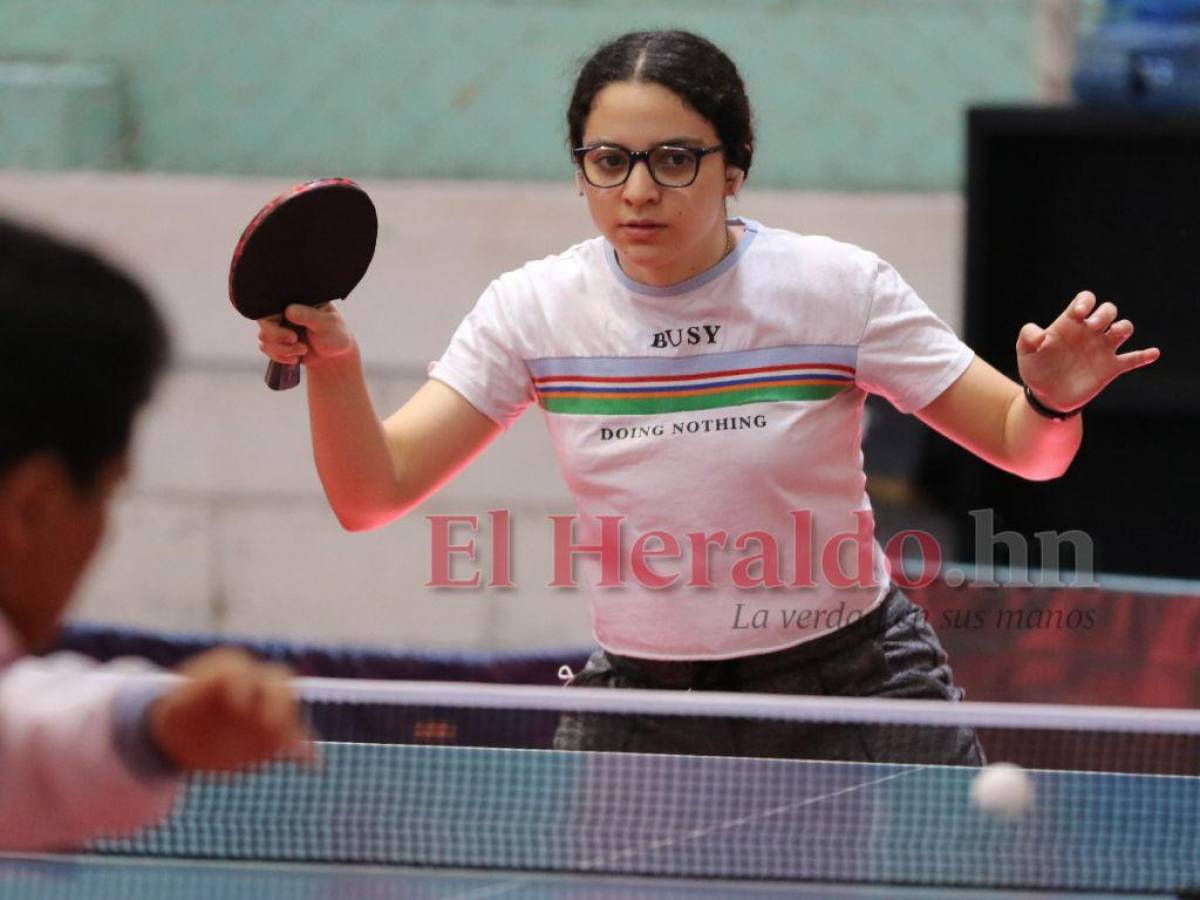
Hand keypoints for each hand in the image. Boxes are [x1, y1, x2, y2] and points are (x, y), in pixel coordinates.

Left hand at [148, 648, 312, 771]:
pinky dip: (306, 748)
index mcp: (229, 670)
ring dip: (292, 725)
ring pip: (289, 709)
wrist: (187, 739)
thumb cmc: (175, 720)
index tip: (237, 704)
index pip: (242, 671)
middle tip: (272, 723)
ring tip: (292, 749)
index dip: (242, 684)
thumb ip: (180, 707)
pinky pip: (297, 735)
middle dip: (277, 699)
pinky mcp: (277, 731)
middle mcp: (255, 683)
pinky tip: (312, 763)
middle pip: (276, 680)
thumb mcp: (170, 713)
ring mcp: (269, 706)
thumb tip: (175, 707)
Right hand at [257, 302, 355, 369]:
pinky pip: (267, 348)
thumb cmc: (335, 334)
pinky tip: (295, 358)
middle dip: (277, 337)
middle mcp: (284, 311)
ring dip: (281, 349)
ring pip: (264, 337)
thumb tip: (289, 310)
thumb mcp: (327, 323)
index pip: (273, 303)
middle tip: (295, 341)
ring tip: (303, 350)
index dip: (275, 320)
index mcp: (296, 300)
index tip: (292, 335)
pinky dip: (280, 356)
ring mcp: (280, 326)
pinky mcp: (278, 341)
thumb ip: (309, 316)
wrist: (335, 357)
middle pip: (265, 321)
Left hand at [1016, 291, 1159, 412]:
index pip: (1085, 301)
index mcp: (1071, 323)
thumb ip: (1027, 337)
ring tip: (1114, 334)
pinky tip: (1153, 353)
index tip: (1080, 312)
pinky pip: (1133, 359)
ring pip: (1124, 328)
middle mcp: (1090, 332)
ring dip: (1123, 327)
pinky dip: (1144, 355)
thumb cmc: (1035, 368)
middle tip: (1093, 326)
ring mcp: (1102, 349)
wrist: (1046, 395)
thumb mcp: (1024, 352)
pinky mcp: (1111, 368)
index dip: (1087, 301)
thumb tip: (1041, 335)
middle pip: (1108, 311)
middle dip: (1105, 314)